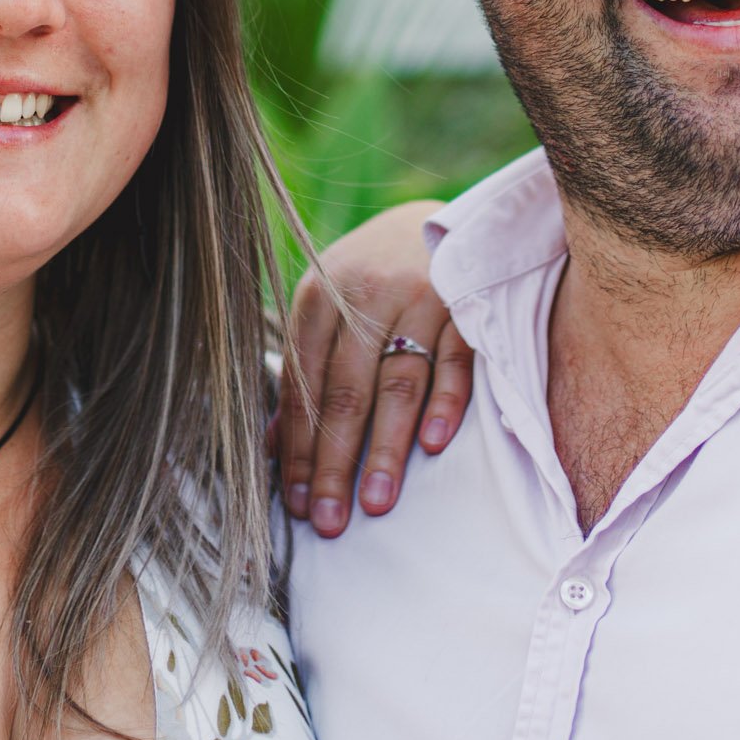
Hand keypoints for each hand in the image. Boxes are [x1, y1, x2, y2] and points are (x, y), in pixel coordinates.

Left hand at [276, 201, 471, 536]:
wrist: (435, 218)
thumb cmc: (370, 278)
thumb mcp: (327, 309)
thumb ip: (305, 372)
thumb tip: (272, 447)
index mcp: (319, 298)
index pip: (304, 387)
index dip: (298, 449)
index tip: (297, 504)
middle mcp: (364, 296)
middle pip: (346, 392)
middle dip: (335, 462)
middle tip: (330, 521)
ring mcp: (419, 297)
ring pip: (398, 382)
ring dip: (386, 447)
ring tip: (376, 503)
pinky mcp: (467, 303)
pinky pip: (456, 359)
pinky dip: (446, 401)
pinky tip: (433, 445)